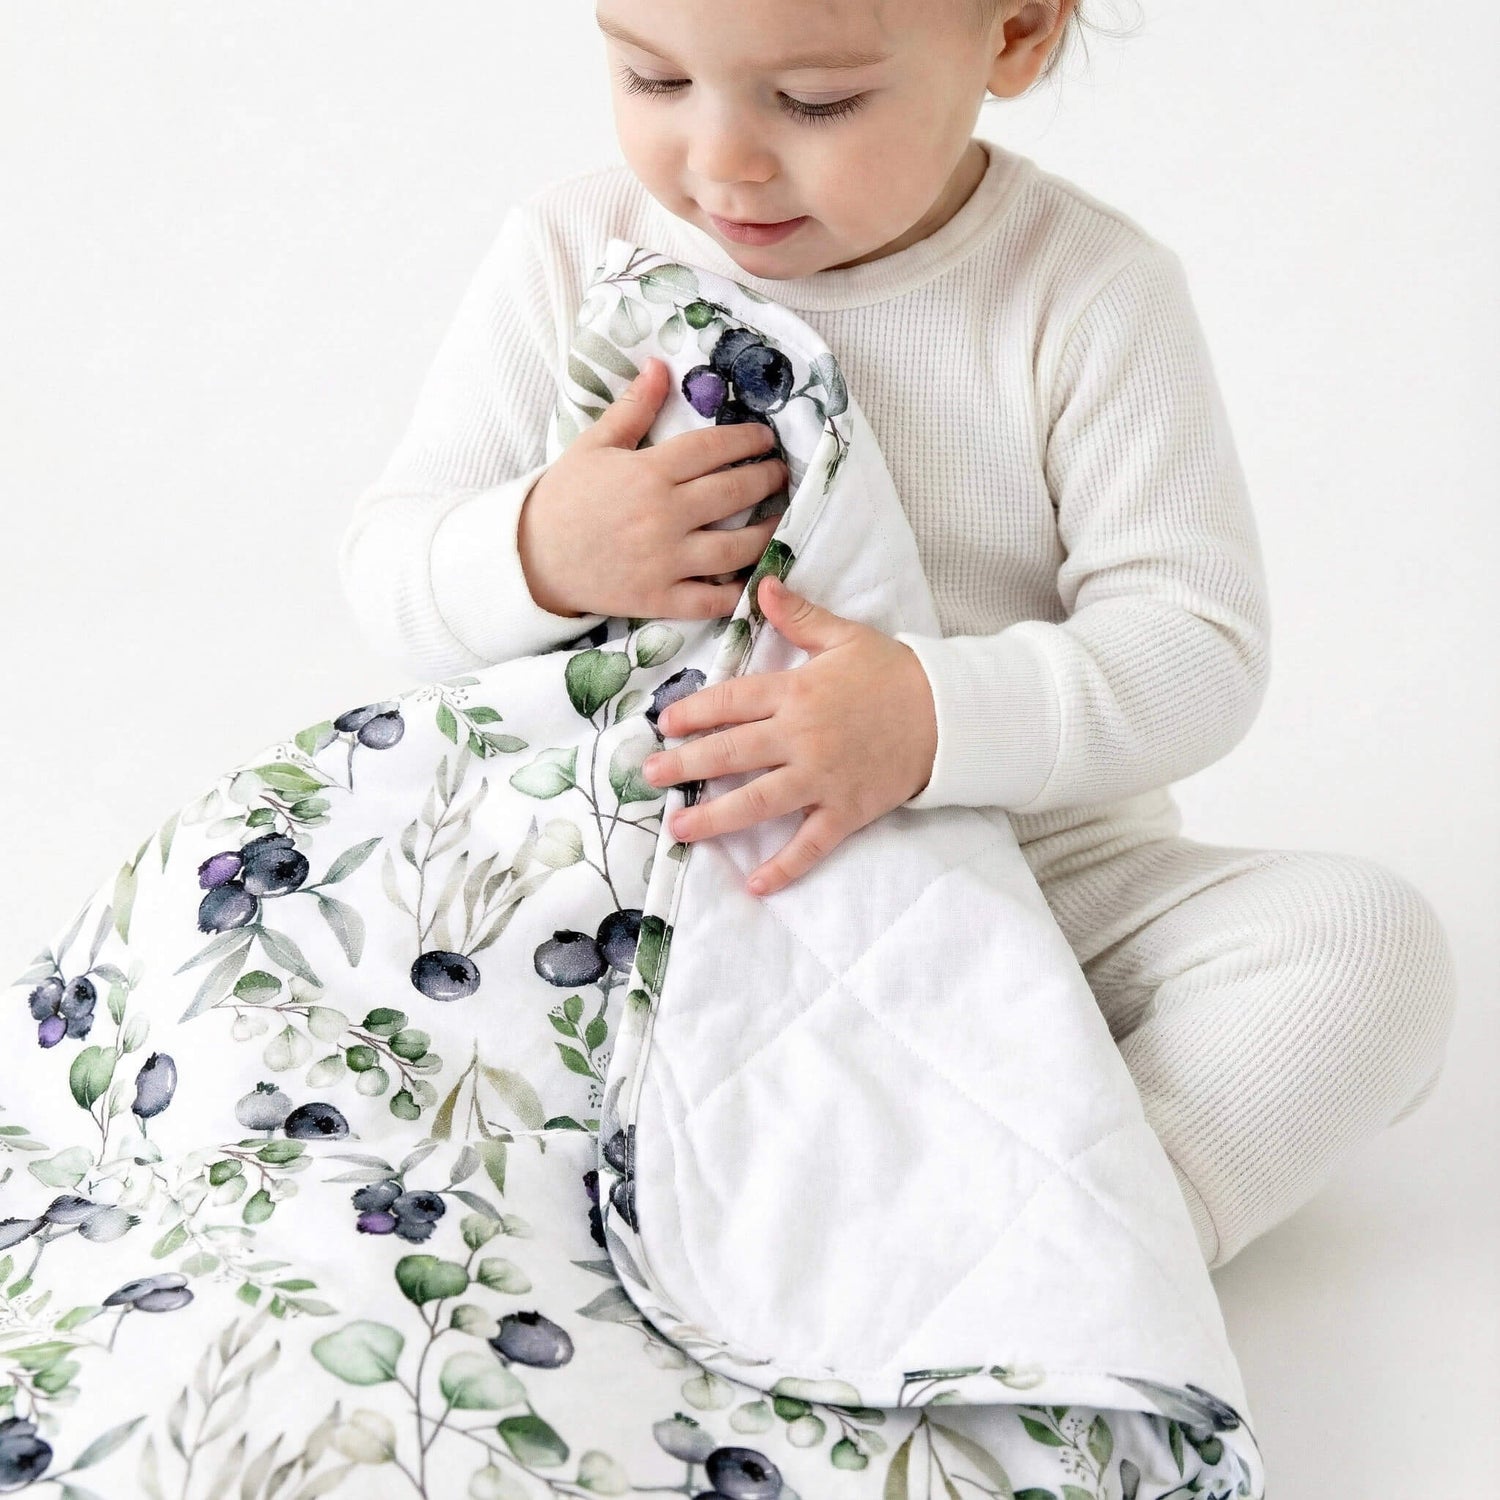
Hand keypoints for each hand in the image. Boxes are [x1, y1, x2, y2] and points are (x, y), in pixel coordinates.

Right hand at [518, 358, 789, 620]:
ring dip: (767, 533)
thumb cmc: (564, 497)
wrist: (531, 557)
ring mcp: (665, 561)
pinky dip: (739, 593)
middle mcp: (664, 515)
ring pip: (736, 549)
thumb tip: (660, 366)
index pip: (714, 449)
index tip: (765, 438)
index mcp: (649, 472)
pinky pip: (712, 601)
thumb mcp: (594, 445)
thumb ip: (633, 408)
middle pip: (734, 493)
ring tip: (779, 520)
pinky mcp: (660, 598)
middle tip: (780, 474)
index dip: (747, 440)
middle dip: (767, 480)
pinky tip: (756, 576)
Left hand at [641, 574, 937, 897]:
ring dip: (715, 817)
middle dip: (686, 765)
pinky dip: (785, 867)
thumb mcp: (845, 636)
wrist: (949, 713)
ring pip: (758, 801)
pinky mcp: (847, 810)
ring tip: (679, 827)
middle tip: (650, 776)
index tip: (664, 724)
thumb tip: (764, 585)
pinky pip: (811, 844)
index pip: (732, 702)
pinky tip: (754, 885)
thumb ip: (799, 616)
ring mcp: (823, 778)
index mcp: (798, 692)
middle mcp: (803, 737)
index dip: (694, 713)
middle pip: (732, 753)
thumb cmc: (894, 673)